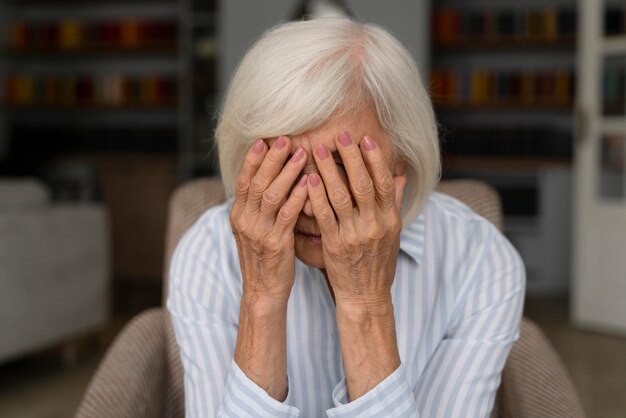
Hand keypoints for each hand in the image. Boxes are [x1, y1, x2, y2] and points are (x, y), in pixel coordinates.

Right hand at [230, 136, 308, 307]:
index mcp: (239, 214)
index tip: (264, 139)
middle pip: (256, 181)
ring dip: (287, 172)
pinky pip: (286, 215)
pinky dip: (297, 196)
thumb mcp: (255, 230)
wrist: (263, 291)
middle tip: (285, 138)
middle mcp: (245, 220)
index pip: (243, 180)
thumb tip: (269, 181)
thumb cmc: (265, 258)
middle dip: (271, 158)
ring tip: (301, 154)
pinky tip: (308, 183)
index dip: (253, 159)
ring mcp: (259, 231)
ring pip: (271, 194)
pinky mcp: (275, 243)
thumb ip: (259, 207)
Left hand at [307, 131, 406, 310]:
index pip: (383, 182)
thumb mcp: (393, 234)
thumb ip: (394, 203)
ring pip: (341, 197)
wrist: (366, 296)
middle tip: (338, 135)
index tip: (364, 139)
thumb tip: (400, 176)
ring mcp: (354, 235)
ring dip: (329, 171)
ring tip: (317, 150)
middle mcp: (374, 225)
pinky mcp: (335, 245)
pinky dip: (316, 196)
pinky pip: (325, 216)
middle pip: (362, 184)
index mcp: (390, 219)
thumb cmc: (379, 263)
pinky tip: (309, 179)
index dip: (374, 159)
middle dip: (350, 157)